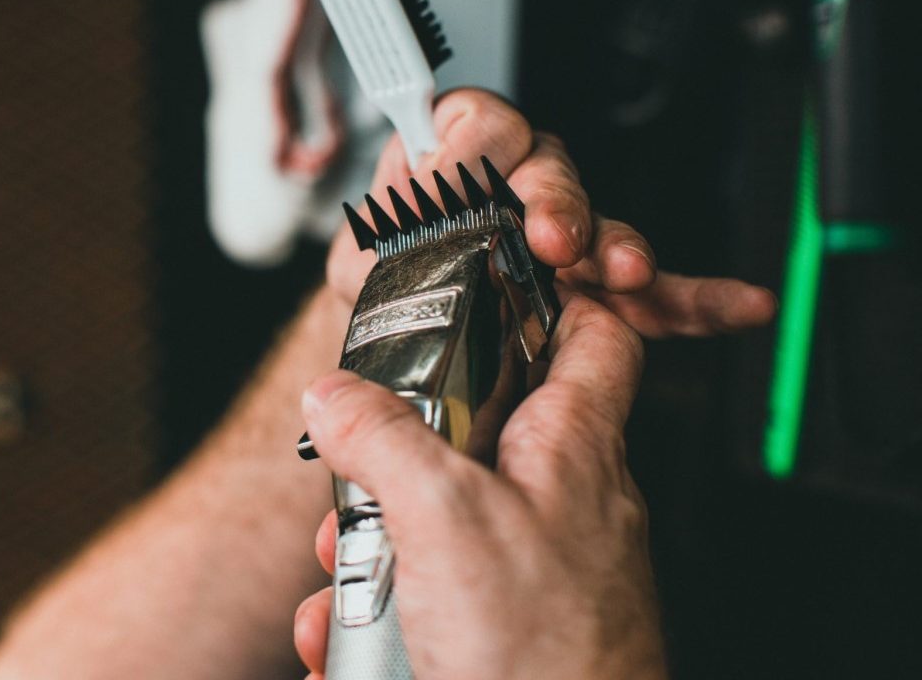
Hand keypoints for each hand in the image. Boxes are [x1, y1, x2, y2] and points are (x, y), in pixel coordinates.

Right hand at [295, 294, 666, 678]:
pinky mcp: (500, 620)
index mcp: (572, 445)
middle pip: (479, 422)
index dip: (550, 295)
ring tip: (338, 573)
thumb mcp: (446, 519)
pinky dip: (380, 605)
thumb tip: (335, 394)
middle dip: (401, 448)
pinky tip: (341, 636)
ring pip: (439, 511)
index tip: (484, 285)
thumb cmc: (544, 658)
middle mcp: (560, 495)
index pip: (594, 334)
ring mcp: (530, 560)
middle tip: (355, 472)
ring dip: (373, 540)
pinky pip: (432, 586)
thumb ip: (386, 438)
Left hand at [326, 88, 775, 336]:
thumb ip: (400, 200)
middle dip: (557, 203)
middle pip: (551, 170)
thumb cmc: (383, 301)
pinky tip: (737, 305)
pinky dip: (693, 300)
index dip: (484, 142)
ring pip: (602, 228)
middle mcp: (512, 195)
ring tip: (622, 272)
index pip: (479, 123)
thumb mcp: (372, 251)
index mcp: (452, 170)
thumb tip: (438, 156)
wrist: (402, 366)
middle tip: (553, 239)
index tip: (482, 171)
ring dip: (618, 247)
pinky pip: (649, 291)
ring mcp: (558, 244)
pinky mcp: (592, 293)